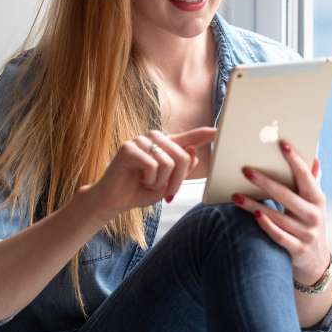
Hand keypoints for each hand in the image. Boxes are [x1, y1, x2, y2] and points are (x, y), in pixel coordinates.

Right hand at [81, 126, 217, 222]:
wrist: (114, 201)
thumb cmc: (140, 190)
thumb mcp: (167, 183)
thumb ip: (181, 169)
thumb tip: (194, 152)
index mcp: (164, 145)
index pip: (187, 137)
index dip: (203, 134)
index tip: (218, 130)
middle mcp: (153, 138)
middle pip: (182, 155)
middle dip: (177, 180)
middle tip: (165, 191)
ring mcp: (140, 140)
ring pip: (169, 162)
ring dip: (161, 181)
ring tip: (148, 183)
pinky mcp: (128, 148)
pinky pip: (153, 166)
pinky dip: (149, 180)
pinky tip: (139, 180)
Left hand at [234, 140, 331, 284]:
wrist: (316, 260)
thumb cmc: (309, 222)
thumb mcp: (313, 203)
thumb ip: (312, 181)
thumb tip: (315, 157)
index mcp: (318, 199)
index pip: (306, 176)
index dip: (295, 159)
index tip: (282, 144)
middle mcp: (314, 215)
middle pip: (286, 195)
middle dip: (265, 181)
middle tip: (245, 170)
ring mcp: (306, 233)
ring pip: (277, 216)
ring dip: (255, 205)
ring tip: (236, 195)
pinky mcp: (297, 249)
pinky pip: (279, 236)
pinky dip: (267, 225)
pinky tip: (254, 216)